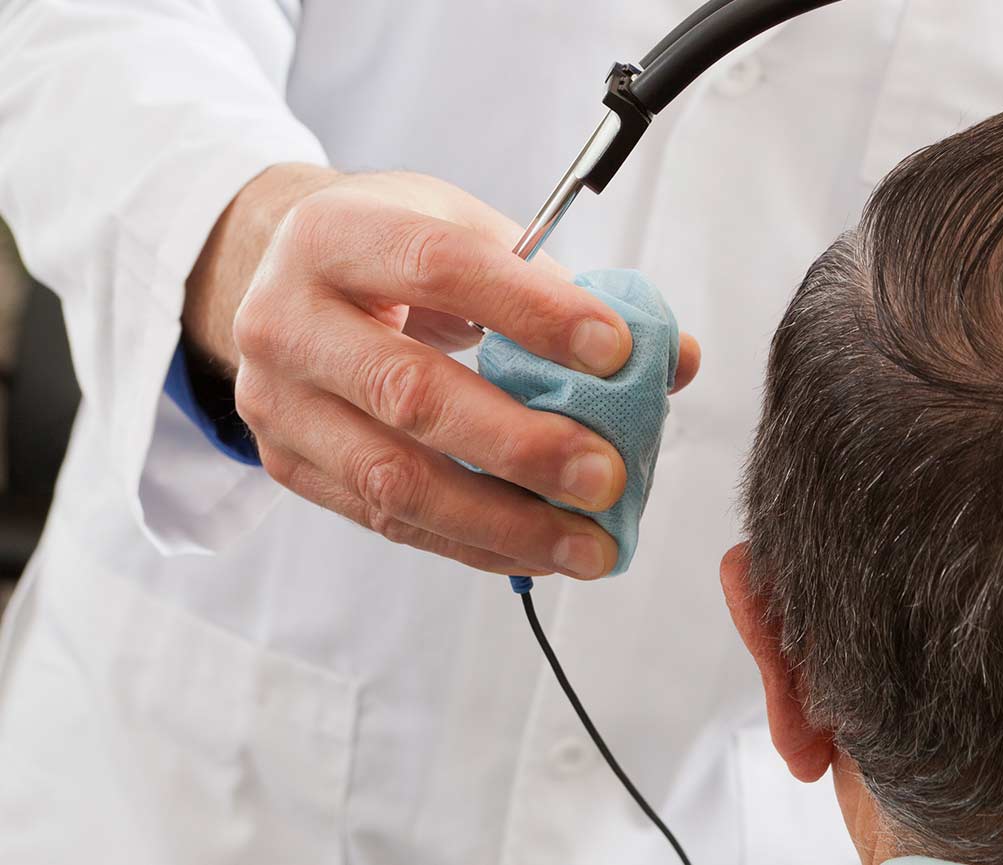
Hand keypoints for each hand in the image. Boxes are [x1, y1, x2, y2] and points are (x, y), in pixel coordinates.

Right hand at [187, 165, 698, 577]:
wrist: (285, 276)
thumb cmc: (396, 253)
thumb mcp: (470, 233)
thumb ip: (567, 290)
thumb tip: (674, 360)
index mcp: (335, 236)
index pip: (442, 268)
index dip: (535, 312)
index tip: (619, 353)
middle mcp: (286, 319)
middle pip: (410, 393)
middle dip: (522, 444)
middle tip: (609, 475)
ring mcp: (277, 403)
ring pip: (394, 479)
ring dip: (505, 521)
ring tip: (590, 543)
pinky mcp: (290, 467)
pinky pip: (389, 521)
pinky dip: (476, 543)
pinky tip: (541, 551)